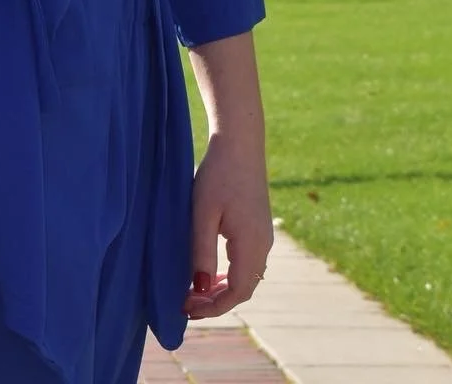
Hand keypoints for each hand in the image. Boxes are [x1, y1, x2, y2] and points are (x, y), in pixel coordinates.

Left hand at [183, 131, 273, 319]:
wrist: (240, 143)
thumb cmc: (218, 175)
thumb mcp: (203, 214)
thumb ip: (202, 252)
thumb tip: (199, 288)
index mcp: (252, 245)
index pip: (237, 292)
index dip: (213, 307)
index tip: (187, 308)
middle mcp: (264, 244)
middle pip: (244, 289)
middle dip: (216, 301)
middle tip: (187, 303)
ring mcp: (264, 235)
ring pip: (247, 277)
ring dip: (223, 289)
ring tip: (195, 292)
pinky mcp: (260, 226)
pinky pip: (248, 262)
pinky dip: (230, 274)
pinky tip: (211, 271)